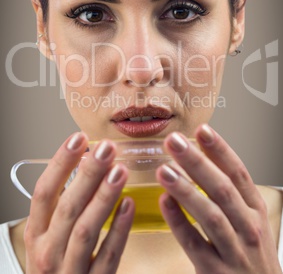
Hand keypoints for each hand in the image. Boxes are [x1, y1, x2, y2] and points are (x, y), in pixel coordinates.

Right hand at [24, 132, 134, 273]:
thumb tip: (86, 164)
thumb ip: (62, 205)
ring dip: (104, 197)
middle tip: (106, 148)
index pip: (43, 193)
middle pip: (67, 206)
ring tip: (120, 170)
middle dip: (88, 174)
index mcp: (36, 234)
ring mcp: (69, 270)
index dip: (60, 163)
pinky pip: (108, 256)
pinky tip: (129, 205)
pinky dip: (119, 229)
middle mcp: (48, 252)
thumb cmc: (55, 265)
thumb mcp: (48, 236)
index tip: (77, 138)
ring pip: (86, 229)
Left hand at [156, 125, 281, 273]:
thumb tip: (202, 156)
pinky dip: (179, 222)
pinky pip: (194, 245)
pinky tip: (164, 202)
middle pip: (222, 189)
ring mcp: (234, 252)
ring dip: (186, 190)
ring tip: (163, 169)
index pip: (239, 173)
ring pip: (210, 215)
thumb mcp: (251, 220)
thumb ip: (232, 192)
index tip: (201, 130)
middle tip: (174, 141)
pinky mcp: (216, 273)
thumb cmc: (252, 254)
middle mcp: (248, 228)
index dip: (220, 150)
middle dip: (197, 163)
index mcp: (255, 210)